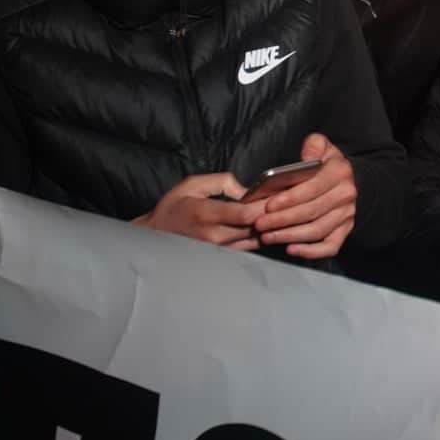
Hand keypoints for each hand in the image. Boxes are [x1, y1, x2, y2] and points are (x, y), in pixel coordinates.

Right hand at [135, 172, 265, 249]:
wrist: (157, 233)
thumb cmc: (175, 206)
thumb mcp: (193, 184)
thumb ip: (223, 182)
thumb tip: (247, 191)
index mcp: (206, 214)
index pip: (244, 214)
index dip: (264, 205)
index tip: (276, 195)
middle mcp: (213, 236)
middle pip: (254, 228)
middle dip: (271, 215)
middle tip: (282, 202)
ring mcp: (218, 250)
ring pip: (254, 240)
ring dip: (267, 228)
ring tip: (275, 214)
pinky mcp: (221, 256)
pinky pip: (247, 248)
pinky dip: (258, 236)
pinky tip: (263, 225)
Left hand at [250, 133, 356, 259]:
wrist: (348, 180)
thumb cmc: (326, 164)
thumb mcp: (321, 146)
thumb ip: (313, 145)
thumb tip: (307, 157)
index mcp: (339, 173)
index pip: (312, 188)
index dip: (289, 198)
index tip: (268, 205)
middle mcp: (346, 196)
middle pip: (311, 212)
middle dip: (282, 220)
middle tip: (260, 224)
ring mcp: (346, 215)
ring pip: (317, 231)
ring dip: (290, 236)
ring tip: (267, 236)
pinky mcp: (345, 230)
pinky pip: (330, 246)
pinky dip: (311, 251)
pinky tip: (290, 249)